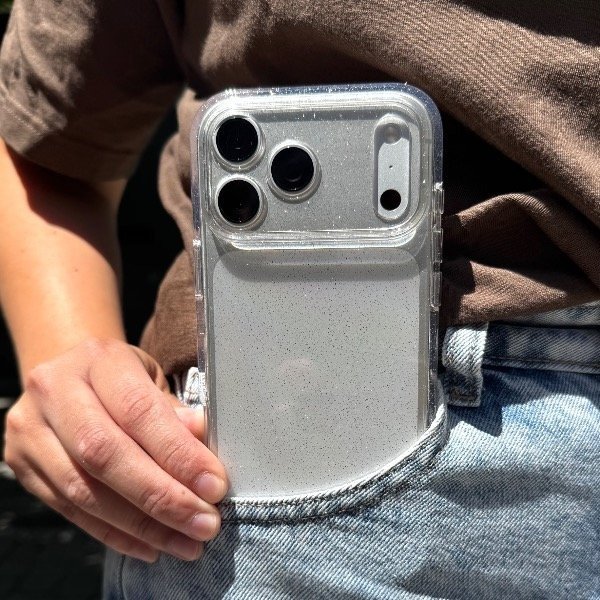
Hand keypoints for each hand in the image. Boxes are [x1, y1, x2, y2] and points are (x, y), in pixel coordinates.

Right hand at [3, 338, 227, 562]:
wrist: (68, 374)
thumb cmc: (122, 378)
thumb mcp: (151, 378)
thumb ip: (174, 410)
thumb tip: (202, 438)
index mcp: (99, 359)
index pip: (139, 410)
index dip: (177, 453)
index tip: (213, 486)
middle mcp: (56, 388)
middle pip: (105, 454)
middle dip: (161, 496)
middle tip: (204, 523)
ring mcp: (30, 428)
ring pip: (84, 490)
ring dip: (141, 525)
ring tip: (184, 541)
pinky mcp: (21, 463)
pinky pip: (69, 509)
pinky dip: (114, 532)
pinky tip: (150, 544)